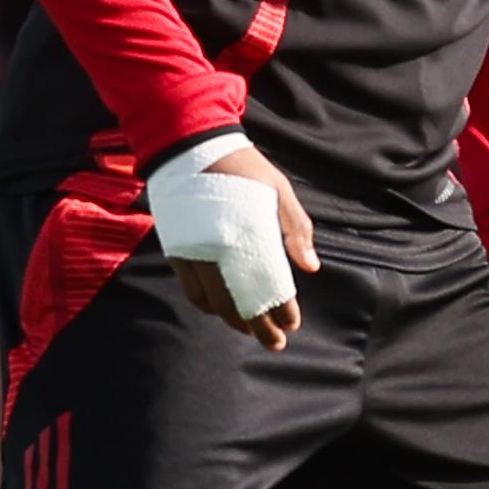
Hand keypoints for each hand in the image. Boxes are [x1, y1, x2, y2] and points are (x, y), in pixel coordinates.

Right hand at [169, 147, 318, 353]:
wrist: (189, 146)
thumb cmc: (243, 166)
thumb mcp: (279, 189)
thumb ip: (296, 229)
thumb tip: (310, 268)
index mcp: (249, 233)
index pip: (269, 285)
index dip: (281, 310)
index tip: (292, 324)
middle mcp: (220, 248)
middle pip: (240, 301)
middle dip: (259, 326)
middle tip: (275, 343)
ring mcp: (195, 251)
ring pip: (213, 301)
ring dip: (232, 320)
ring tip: (249, 330)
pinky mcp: (177, 249)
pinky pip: (191, 289)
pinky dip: (207, 305)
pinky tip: (221, 310)